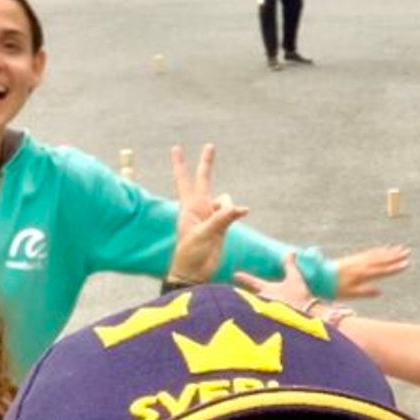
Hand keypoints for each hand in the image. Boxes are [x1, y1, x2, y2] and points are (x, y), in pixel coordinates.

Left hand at [168, 144, 249, 285]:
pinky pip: (231, 212)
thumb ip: (221, 220)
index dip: (180, 164)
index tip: (176, 147)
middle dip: (207, 163)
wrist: (194, 273)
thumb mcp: (204, 235)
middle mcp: (199, 208)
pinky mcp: (220, 226)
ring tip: (221, 226)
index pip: (184, 180)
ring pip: (224, 199)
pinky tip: (242, 213)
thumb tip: (241, 209)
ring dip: (228, 207)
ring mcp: (210, 216)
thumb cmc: (191, 254)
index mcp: (189, 207)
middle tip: (210, 145)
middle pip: (204, 179)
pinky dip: (236, 212)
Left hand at [234, 252, 312, 308]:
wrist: (306, 314)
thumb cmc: (299, 295)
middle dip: (249, 293)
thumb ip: (290, 265)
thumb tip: (290, 252)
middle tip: (243, 291)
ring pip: (258, 303)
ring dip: (257, 301)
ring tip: (257, 301)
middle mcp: (264, 299)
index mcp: (267, 289)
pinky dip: (265, 309)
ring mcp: (267, 309)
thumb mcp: (295, 278)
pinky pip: (265, 311)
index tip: (235, 274)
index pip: (252, 281)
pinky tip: (269, 311)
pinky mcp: (273, 317)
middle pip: (253, 295)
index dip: (244, 277)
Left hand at [329, 245, 410, 298]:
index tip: (406, 264)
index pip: (382, 270)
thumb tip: (380, 291)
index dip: (395, 267)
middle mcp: (362, 264)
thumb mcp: (350, 294)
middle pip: (382, 260)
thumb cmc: (334, 288)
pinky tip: (386, 248)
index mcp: (362, 274)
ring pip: (377, 254)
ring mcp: (358, 260)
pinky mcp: (355, 258)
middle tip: (408, 252)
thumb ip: (365, 292)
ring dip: (389, 251)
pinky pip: (370, 253)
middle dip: (395, 256)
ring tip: (401, 248)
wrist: (319, 275)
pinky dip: (379, 250)